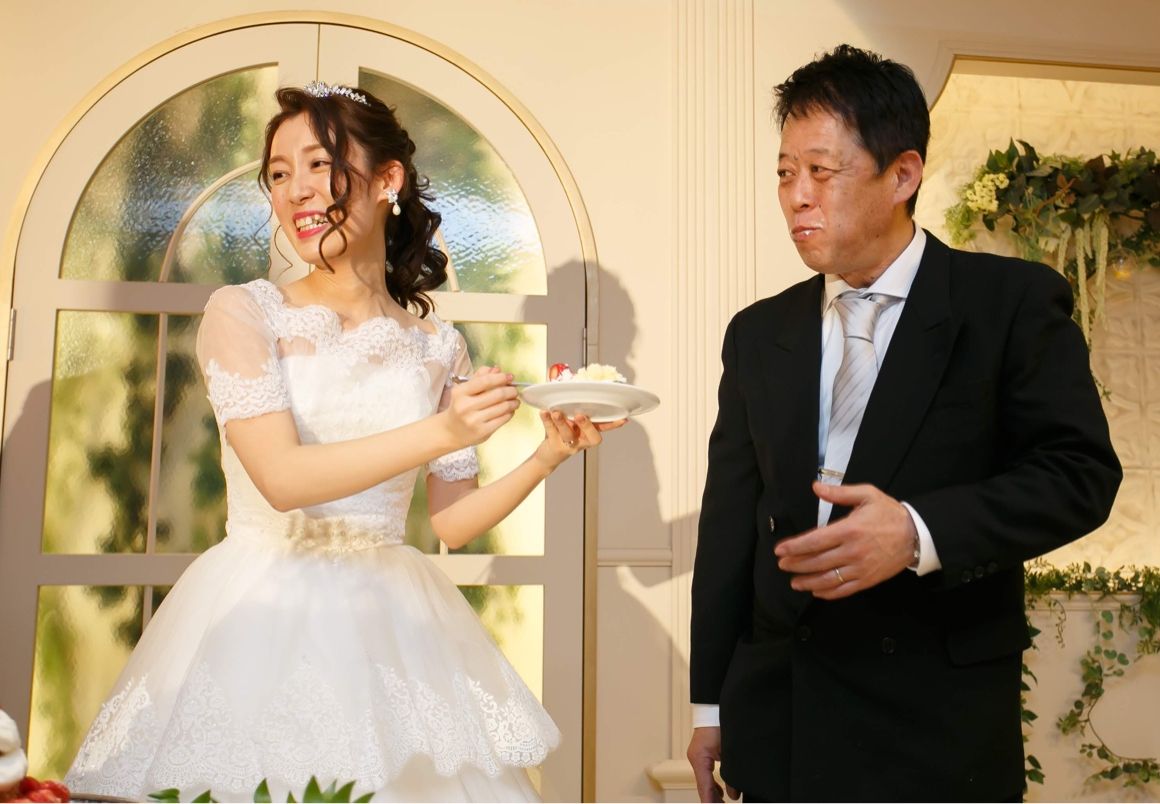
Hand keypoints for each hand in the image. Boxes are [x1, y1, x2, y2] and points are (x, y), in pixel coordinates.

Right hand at [441, 367, 520, 447]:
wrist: (451, 431)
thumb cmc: (460, 407)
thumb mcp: (464, 390)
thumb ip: (480, 377)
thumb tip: (497, 369)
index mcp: (460, 392)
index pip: (485, 381)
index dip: (501, 378)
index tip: (510, 377)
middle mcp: (465, 406)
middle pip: (497, 394)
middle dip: (511, 390)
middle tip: (515, 390)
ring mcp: (474, 420)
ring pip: (502, 407)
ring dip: (513, 402)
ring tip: (515, 400)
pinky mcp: (482, 432)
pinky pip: (503, 419)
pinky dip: (510, 413)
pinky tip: (510, 410)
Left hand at [534, 410, 626, 469]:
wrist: (548, 456)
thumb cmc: (561, 434)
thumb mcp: (571, 420)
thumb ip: (571, 403)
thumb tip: (563, 376)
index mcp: (588, 432)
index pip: (604, 427)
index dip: (613, 424)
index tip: (623, 419)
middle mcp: (582, 440)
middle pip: (591, 436)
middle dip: (587, 425)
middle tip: (580, 415)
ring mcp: (569, 444)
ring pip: (568, 434)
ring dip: (562, 422)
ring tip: (556, 412)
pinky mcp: (555, 446)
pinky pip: (552, 432)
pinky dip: (547, 421)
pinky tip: (544, 412)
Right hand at [686, 727, 737, 802]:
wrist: (715, 707)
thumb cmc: (720, 723)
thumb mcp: (729, 752)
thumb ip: (731, 773)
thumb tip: (733, 793)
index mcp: (700, 758)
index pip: (704, 786)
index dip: (710, 801)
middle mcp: (696, 757)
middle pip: (702, 785)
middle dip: (712, 799)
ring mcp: (698, 755)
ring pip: (704, 780)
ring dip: (713, 792)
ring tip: (722, 803)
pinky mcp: (702, 752)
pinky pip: (705, 772)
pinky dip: (712, 783)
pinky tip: (721, 790)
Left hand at [773, 481, 916, 599]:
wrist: (916, 534)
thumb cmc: (889, 513)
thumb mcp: (866, 495)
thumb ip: (839, 493)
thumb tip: (816, 487)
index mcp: (849, 530)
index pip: (815, 541)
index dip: (795, 547)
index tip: (780, 550)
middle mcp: (852, 551)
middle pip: (817, 561)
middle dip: (796, 564)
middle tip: (782, 565)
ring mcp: (860, 568)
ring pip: (828, 579)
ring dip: (808, 582)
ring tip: (794, 582)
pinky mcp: (868, 579)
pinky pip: (844, 590)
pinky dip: (828, 593)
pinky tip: (816, 591)